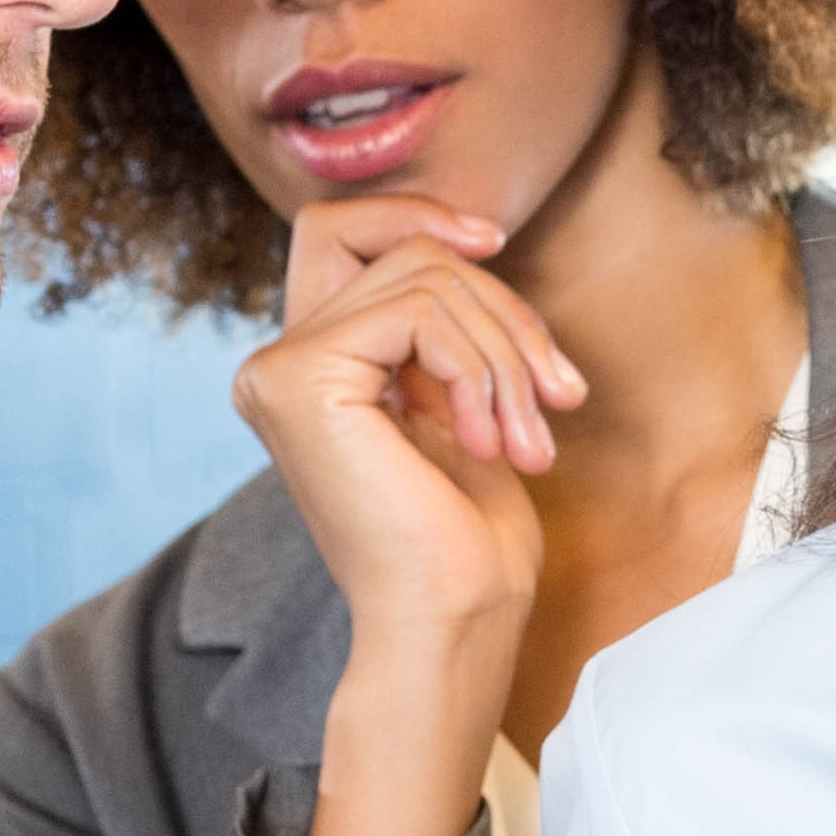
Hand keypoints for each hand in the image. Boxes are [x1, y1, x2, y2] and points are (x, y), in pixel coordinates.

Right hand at [230, 195, 581, 835]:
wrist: (453, 622)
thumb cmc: (468, 541)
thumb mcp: (464, 400)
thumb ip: (443, 324)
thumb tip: (469, 238)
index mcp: (312, 367)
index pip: (345, 229)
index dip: (418, 213)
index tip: (496, 240)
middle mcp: (279, 364)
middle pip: (402, 249)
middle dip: (502, 309)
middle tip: (556, 397)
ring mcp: (279, 370)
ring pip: (425, 277)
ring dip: (507, 354)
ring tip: (531, 439)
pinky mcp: (299, 380)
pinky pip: (419, 311)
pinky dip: (481, 367)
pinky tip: (490, 439)